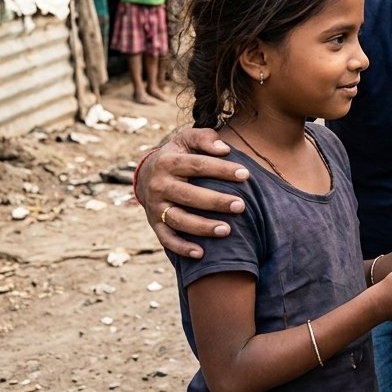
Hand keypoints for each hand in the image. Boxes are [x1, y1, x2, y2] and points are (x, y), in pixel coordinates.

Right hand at [139, 128, 248, 257]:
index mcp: (169, 161)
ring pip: (178, 219)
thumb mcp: (186, 139)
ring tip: (227, 231)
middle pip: (189, 195)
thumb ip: (204, 138)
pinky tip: (201, 253)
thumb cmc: (178, 154)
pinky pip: (166, 239)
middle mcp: (160, 185)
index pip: (198, 165)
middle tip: (241, 206)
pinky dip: (181, 248)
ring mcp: (155, 206)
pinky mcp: (154, 223)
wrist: (146, 173)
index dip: (221, 169)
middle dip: (216, 201)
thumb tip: (224, 149)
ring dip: (202, 227)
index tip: (246, 174)